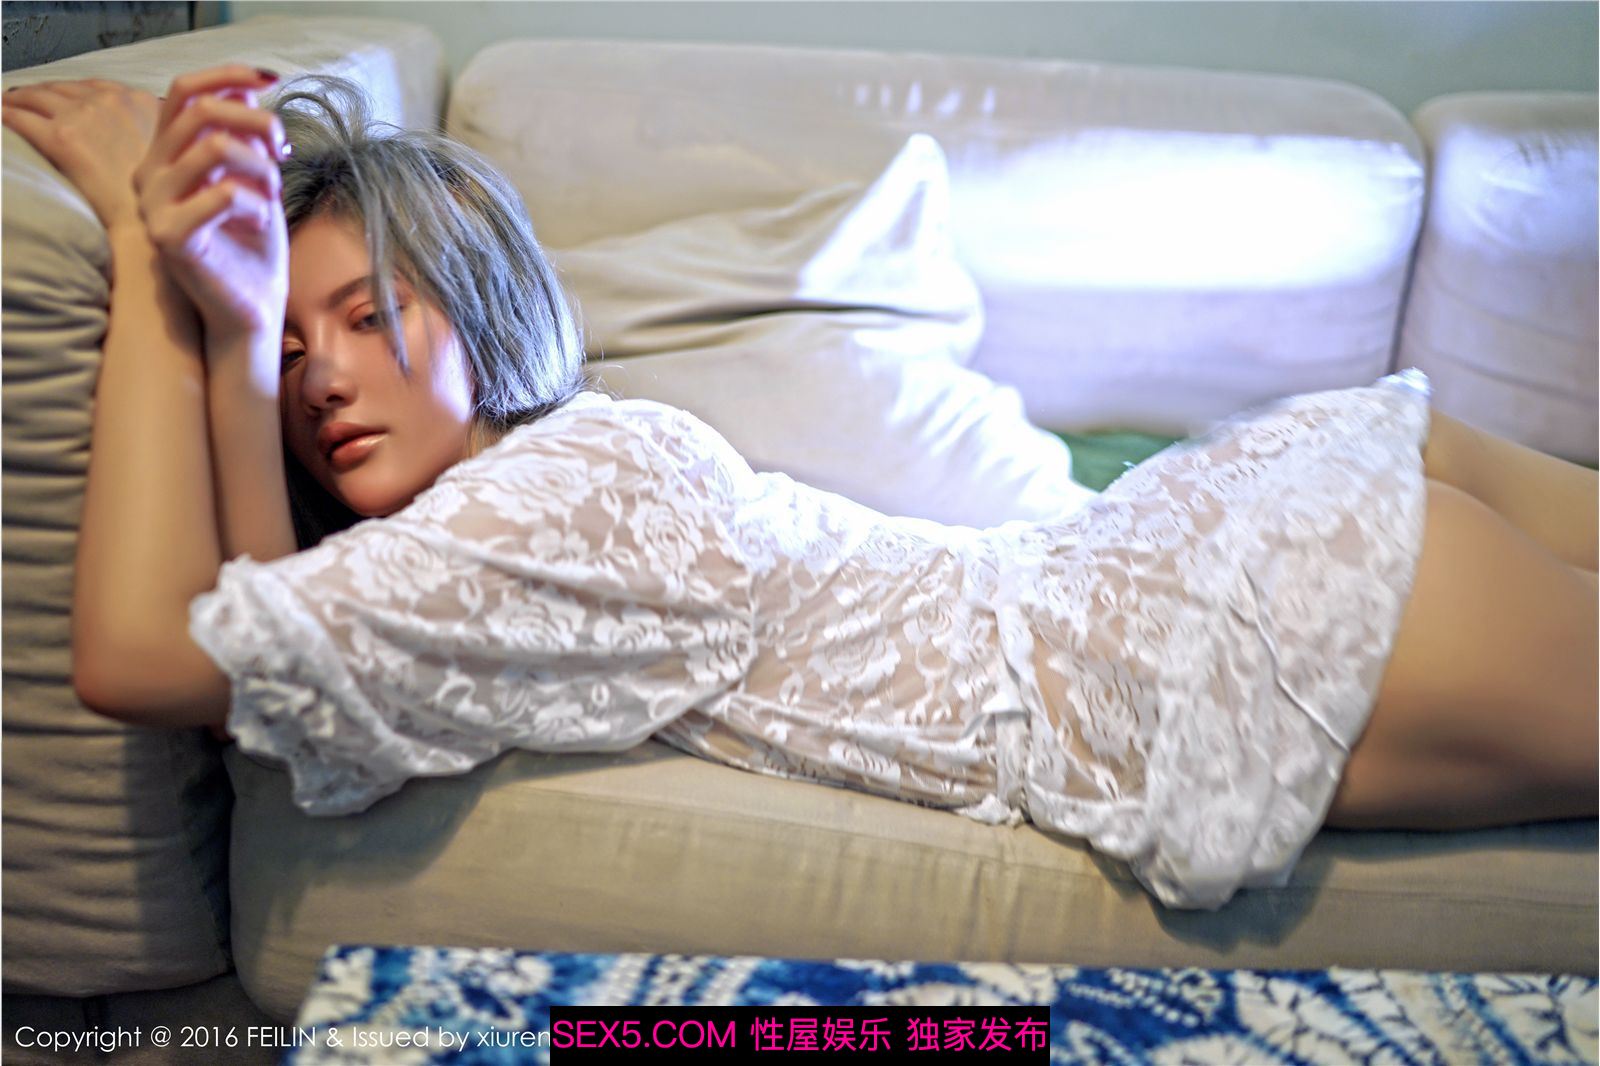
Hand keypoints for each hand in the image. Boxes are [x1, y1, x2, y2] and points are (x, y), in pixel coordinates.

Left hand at [1, 79, 160, 230]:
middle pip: (62, 87)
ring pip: (35, 96)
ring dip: (17, 100)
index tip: (58, 99)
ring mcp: (85, 116)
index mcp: (139, 101)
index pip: (94, 85)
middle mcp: (112, 101)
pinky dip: (5, 115)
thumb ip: (145, 124)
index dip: (71, 92)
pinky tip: (0, 117)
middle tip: (22, 100)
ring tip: (6, 105)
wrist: (143, 220)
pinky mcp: (61, 136)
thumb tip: (124, 120)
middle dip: (41, 94)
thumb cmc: (153, 192)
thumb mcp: (163, 147)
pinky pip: (20, 118)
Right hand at [133, 65, 289, 343]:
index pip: (184, 92)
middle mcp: (151, 174)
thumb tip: (247, 88)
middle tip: (284, 152)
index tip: (272, 79)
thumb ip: (245, 135)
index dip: (227, 75)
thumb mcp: (255, 178)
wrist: (252, 307)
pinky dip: (256, 203)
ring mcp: (154, 205)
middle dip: (258, 124)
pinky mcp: (169, 236)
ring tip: (271, 193)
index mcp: (167, 155)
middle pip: (202, 113)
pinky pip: (223, 194)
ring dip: (260, 167)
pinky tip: (261, 221)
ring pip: (213, 147)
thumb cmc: (254, 245)